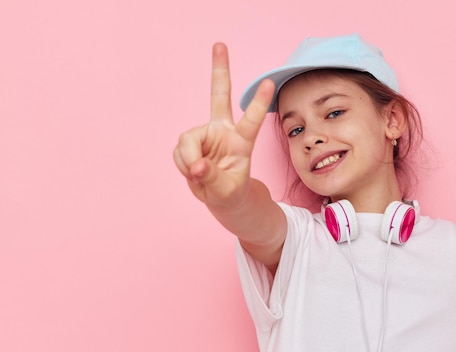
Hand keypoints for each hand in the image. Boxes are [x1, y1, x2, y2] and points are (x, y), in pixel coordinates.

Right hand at [173, 43, 274, 207]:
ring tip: (199, 174)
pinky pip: (178, 152)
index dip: (259, 104)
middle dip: (219, 70)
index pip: (252, 121)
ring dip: (188, 161)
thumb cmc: (231, 192)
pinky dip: (183, 165)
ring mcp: (205, 134)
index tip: (270, 83)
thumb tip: (196, 165)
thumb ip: (211, 178)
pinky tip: (193, 170)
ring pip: (186, 141)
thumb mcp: (226, 192)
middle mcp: (223, 131)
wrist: (221, 197)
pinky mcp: (190, 141)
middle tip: (220, 44)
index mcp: (242, 141)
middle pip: (219, 96)